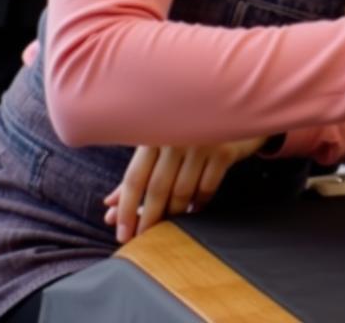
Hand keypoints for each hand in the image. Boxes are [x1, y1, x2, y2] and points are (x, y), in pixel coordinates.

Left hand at [103, 137, 265, 242]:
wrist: (235, 104)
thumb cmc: (190, 126)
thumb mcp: (161, 142)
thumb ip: (138, 171)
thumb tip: (109, 205)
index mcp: (154, 133)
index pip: (134, 178)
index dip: (125, 209)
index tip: (121, 233)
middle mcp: (175, 137)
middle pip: (157, 188)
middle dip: (148, 219)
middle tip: (142, 240)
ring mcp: (201, 142)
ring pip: (182, 191)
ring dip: (174, 214)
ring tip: (169, 227)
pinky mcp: (224, 150)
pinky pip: (207, 187)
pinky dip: (199, 203)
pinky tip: (194, 210)